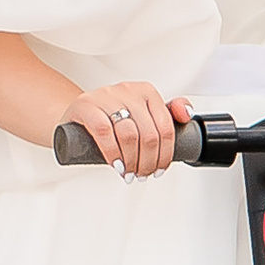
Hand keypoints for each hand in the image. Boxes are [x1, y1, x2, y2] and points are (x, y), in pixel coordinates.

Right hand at [64, 79, 188, 175]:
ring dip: (131, 161)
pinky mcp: (86, 106)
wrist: (78, 115)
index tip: (159, 169)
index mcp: (146, 92)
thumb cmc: (112, 118)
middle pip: (149, 134)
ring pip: (129, 134)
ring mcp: (105, 96)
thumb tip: (187, 115)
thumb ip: (168, 114)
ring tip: (129, 172)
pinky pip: (103, 131)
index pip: (165, 127)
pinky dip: (112, 153)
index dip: (165, 154)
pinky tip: (116, 164)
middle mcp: (128, 90)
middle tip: (142, 174)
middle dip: (148, 162)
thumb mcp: (142, 115)